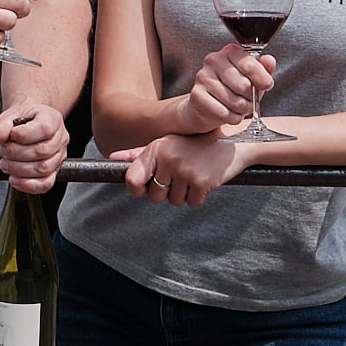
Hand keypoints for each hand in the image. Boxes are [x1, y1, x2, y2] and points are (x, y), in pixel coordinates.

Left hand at [0, 95, 66, 193]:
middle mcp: (59, 138)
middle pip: (42, 151)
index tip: (11, 136)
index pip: (44, 129)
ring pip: (43, 169)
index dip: (24, 135)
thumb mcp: (9, 118)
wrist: (28, 126)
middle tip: (3, 151)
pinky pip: (46, 183)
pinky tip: (15, 179)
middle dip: (16, 153)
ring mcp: (58, 156)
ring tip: (6, 163)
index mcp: (52, 119)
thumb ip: (2, 126)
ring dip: (19, 169)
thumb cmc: (21, 122)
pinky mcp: (54, 172)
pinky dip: (28, 185)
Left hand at [130, 124, 255, 206]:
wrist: (233, 141)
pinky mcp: (201, 182)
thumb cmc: (196, 144)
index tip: (143, 189)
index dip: (136, 189)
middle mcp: (168, 159)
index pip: (132, 178)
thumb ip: (139, 154)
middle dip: (167, 192)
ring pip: (174, 201)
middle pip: (155, 196)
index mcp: (157, 148)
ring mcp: (185, 171)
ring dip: (184, 194)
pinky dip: (198, 196)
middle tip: (181, 175)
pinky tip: (204, 179)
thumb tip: (112, 158)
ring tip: (194, 173)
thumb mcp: (167, 143)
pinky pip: (191, 203)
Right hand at [168, 49, 278, 137]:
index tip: (266, 85)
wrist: (205, 106)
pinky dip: (232, 118)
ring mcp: (203, 77)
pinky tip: (229, 113)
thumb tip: (269, 61)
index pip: (250, 64)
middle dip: (251, 98)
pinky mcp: (197, 95)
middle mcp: (213, 60)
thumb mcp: (251, 78)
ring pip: (235, 101)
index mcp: (230, 52)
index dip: (263, 80)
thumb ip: (263, 69)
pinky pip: (224, 113)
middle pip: (244, 85)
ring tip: (238, 107)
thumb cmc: (231, 89)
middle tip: (247, 99)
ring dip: (242, 109)